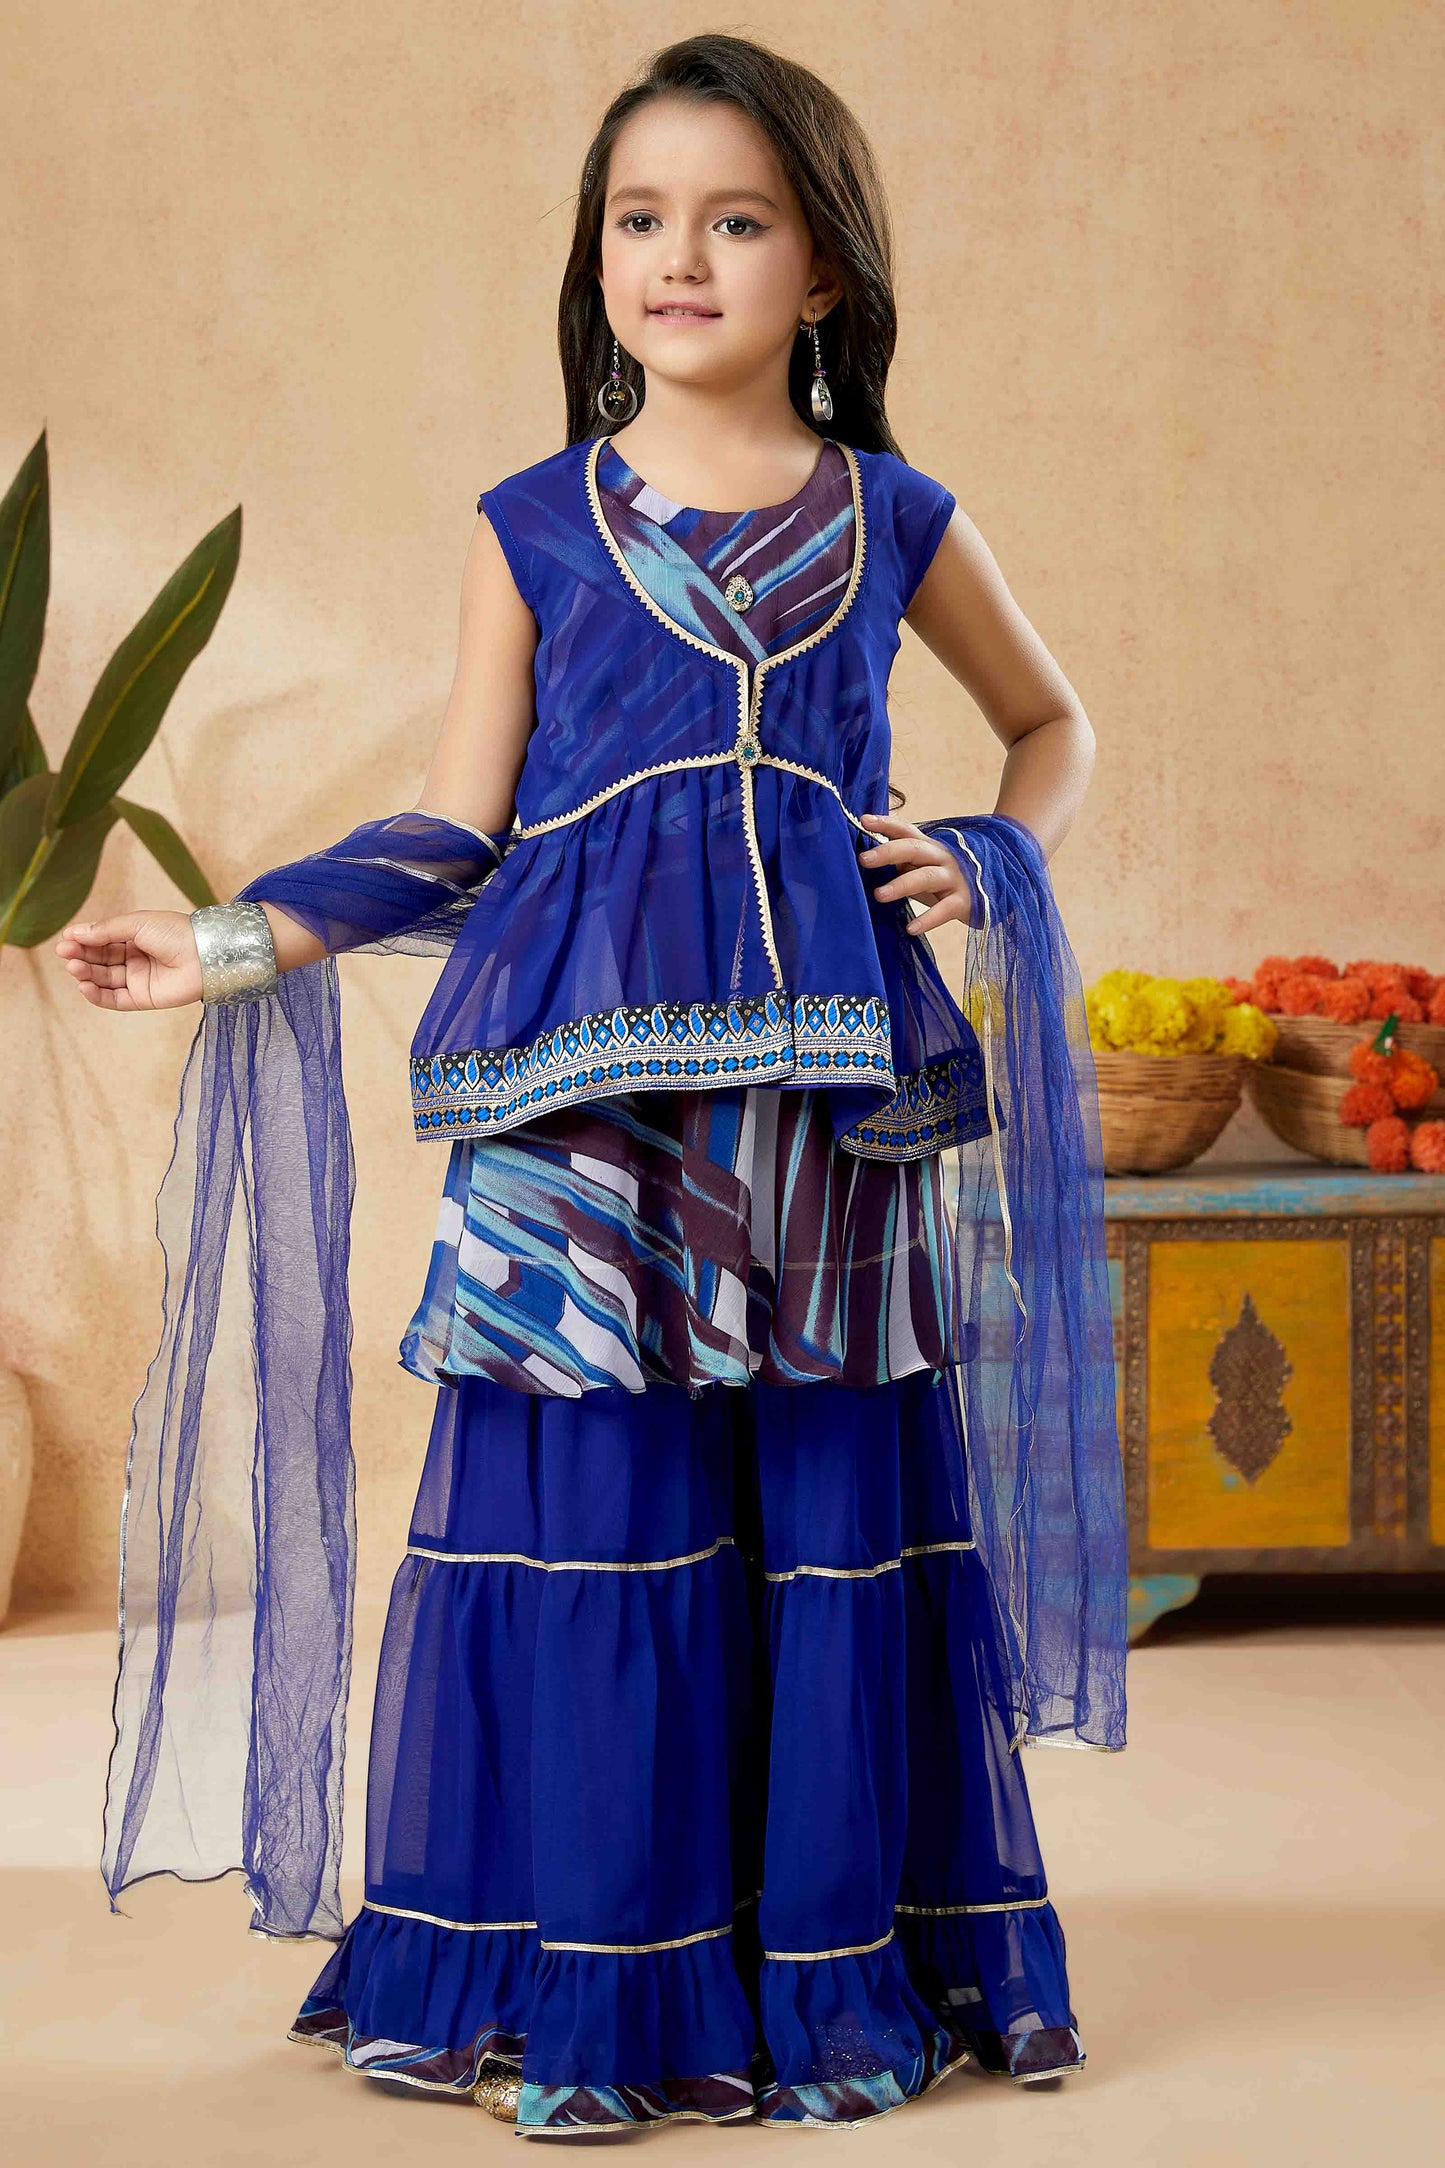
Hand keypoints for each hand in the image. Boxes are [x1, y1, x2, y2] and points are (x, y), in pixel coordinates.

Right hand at [54, 910, 202, 1010]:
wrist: (204, 956)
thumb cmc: (175, 933)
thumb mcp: (137, 924)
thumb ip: (106, 931)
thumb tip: (75, 934)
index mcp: (135, 937)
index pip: (102, 940)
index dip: (83, 940)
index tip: (65, 939)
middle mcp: (135, 958)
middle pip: (100, 959)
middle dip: (81, 956)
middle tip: (65, 953)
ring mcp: (138, 978)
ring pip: (104, 978)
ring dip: (86, 973)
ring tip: (74, 967)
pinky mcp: (142, 997)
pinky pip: (114, 999)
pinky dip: (97, 994)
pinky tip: (84, 986)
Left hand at [856, 813, 972, 934]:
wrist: (991, 895)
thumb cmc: (944, 882)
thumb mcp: (924, 866)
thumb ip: (902, 861)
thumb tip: (866, 860)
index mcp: (929, 847)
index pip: (906, 831)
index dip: (886, 824)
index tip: (864, 821)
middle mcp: (941, 857)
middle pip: (914, 849)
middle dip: (888, 852)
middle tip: (864, 859)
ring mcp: (954, 879)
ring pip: (926, 877)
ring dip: (902, 885)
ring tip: (879, 895)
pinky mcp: (963, 901)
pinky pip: (944, 909)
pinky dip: (928, 920)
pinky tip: (911, 929)